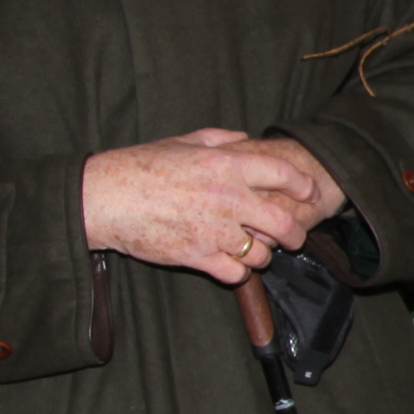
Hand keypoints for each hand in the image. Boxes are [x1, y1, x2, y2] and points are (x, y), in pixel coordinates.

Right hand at [81, 128, 342, 284]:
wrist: (106, 197)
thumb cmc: (142, 166)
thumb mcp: (184, 141)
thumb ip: (222, 139)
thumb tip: (246, 139)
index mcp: (227, 165)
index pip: (284, 174)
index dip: (302, 186)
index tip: (307, 194)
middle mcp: (228, 198)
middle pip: (284, 223)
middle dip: (296, 234)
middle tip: (295, 238)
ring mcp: (214, 230)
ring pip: (262, 254)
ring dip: (263, 255)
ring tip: (254, 250)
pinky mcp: (198, 257)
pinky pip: (236, 274)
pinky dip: (238, 272)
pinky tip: (230, 263)